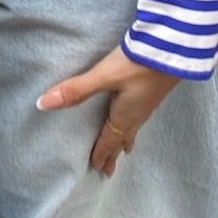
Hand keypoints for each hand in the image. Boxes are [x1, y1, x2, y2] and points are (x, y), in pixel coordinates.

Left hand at [36, 45, 178, 175]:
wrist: (174, 48)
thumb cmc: (137, 64)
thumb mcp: (104, 76)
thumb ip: (76, 90)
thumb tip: (42, 104)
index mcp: (125, 115)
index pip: (109, 139)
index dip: (102, 153)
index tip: (98, 168)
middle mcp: (138, 112)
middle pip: (123, 137)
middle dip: (115, 152)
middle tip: (109, 170)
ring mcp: (149, 102)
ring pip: (134, 127)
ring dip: (127, 139)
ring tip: (126, 148)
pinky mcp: (155, 89)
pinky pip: (142, 115)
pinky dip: (136, 123)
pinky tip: (139, 114)